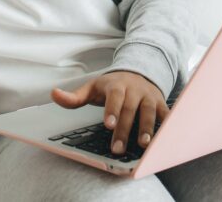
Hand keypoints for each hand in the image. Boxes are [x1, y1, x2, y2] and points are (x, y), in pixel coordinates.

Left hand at [51, 71, 169, 154]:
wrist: (139, 72)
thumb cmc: (112, 86)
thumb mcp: (92, 88)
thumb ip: (74, 96)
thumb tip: (53, 94)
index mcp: (116, 85)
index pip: (114, 96)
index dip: (112, 110)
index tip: (108, 124)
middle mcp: (134, 89)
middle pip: (130, 109)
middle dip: (124, 129)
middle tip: (117, 148)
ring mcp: (149, 96)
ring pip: (149, 111)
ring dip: (148, 128)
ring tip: (144, 145)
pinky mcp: (161, 103)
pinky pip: (165, 113)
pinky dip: (167, 124)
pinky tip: (165, 138)